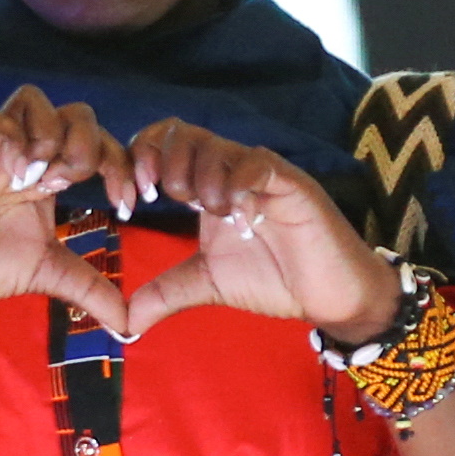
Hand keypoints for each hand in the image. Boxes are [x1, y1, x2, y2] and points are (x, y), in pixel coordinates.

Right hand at [0, 85, 133, 333]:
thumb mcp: (50, 275)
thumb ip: (90, 290)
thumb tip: (129, 324)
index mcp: (52, 175)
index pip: (101, 142)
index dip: (123, 164)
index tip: (128, 205)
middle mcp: (29, 156)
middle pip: (77, 112)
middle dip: (93, 146)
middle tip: (80, 188)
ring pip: (35, 100)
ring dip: (53, 137)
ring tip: (45, 180)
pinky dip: (13, 140)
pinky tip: (16, 176)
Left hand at [119, 120, 400, 342]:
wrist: (330, 296)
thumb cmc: (275, 280)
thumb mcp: (208, 284)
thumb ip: (166, 293)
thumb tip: (124, 322)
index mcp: (207, 184)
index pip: (164, 143)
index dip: (140, 160)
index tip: (132, 200)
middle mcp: (231, 170)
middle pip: (181, 132)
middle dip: (162, 164)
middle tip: (163, 200)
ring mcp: (261, 172)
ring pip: (214, 145)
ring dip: (199, 178)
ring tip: (212, 214)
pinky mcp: (290, 183)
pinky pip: (255, 165)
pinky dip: (237, 187)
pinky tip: (239, 218)